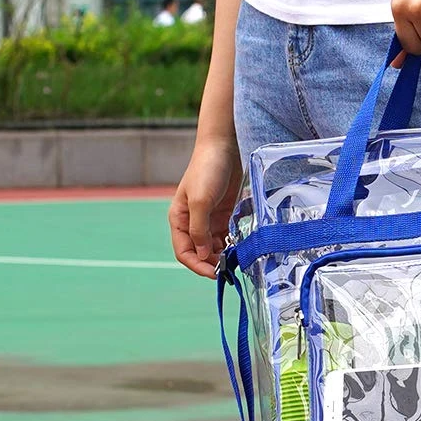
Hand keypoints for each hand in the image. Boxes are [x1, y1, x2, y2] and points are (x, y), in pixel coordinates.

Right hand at [168, 138, 241, 277]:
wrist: (223, 147)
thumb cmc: (207, 170)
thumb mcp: (200, 201)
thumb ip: (199, 230)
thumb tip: (203, 255)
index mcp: (179, 220)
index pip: (184, 252)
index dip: (197, 265)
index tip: (215, 273)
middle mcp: (192, 222)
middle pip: (199, 252)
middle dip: (212, 262)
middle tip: (229, 268)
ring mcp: (208, 219)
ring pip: (214, 246)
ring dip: (223, 255)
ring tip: (237, 258)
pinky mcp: (224, 214)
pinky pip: (226, 236)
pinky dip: (232, 244)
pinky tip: (241, 246)